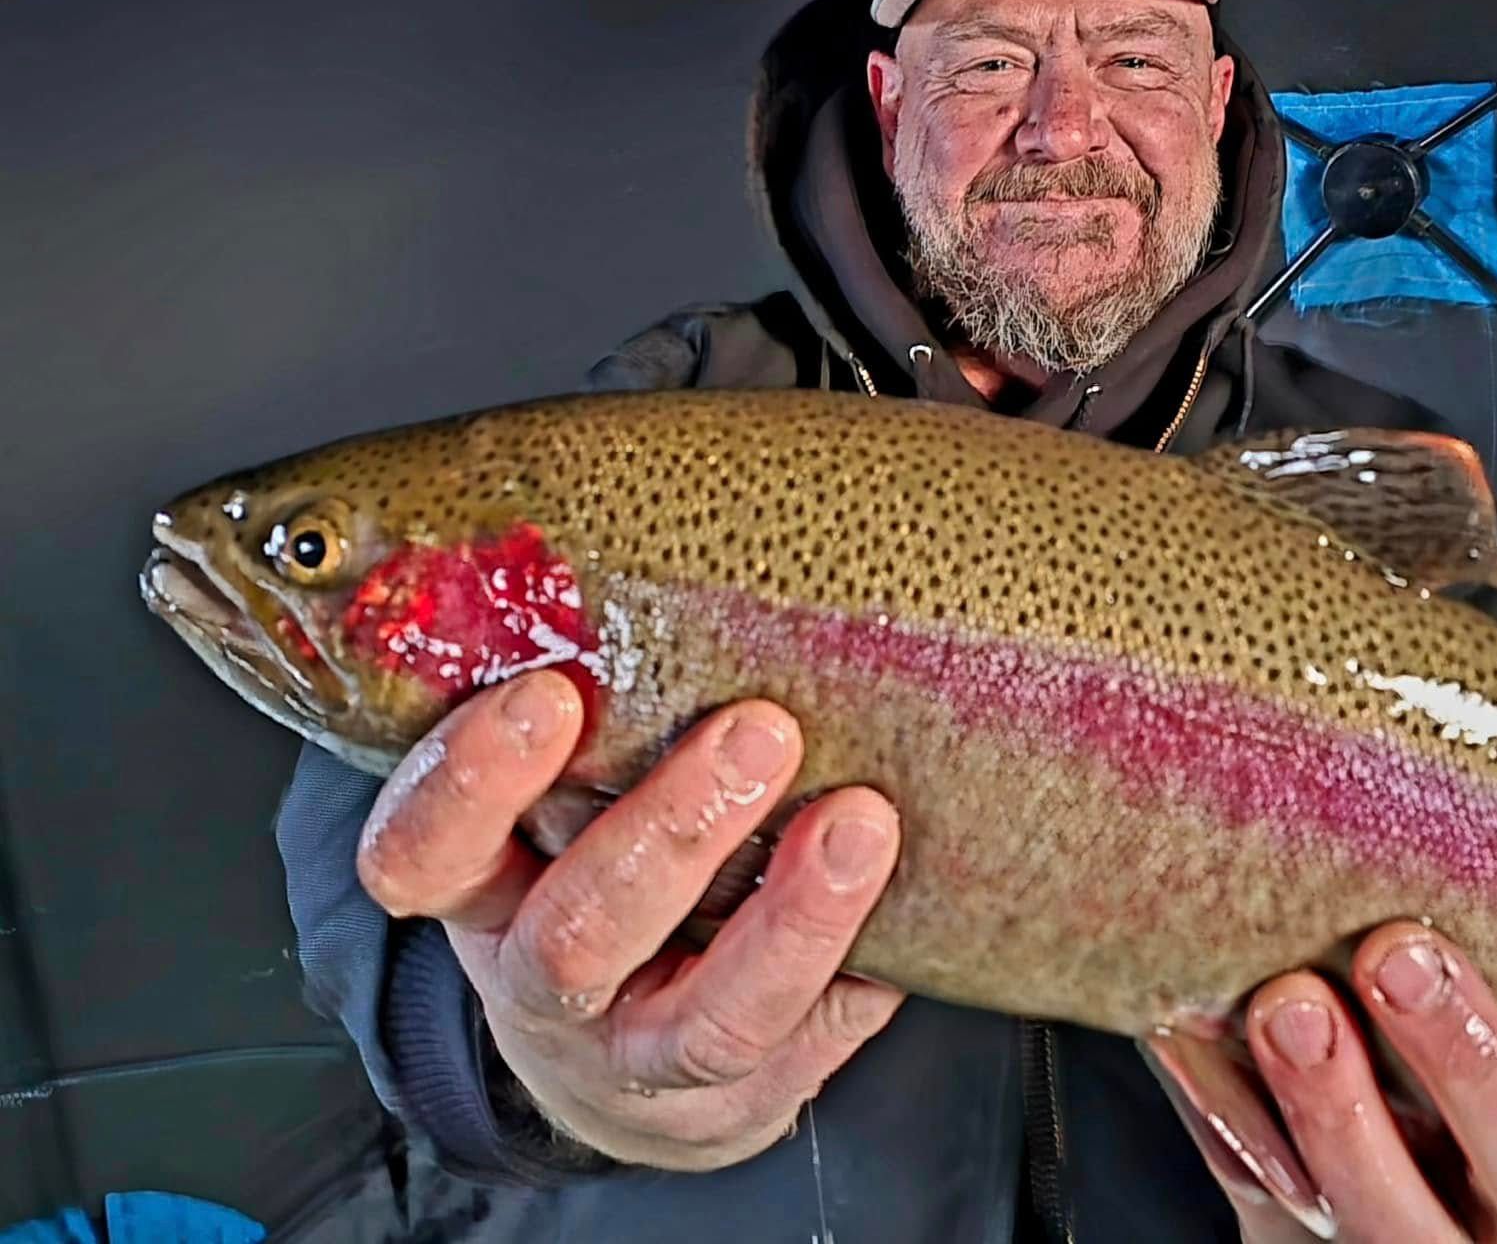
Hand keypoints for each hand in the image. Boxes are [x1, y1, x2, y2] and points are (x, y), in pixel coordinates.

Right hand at [354, 672, 903, 1169]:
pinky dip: (858, 982)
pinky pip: (806, 1055)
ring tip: (861, 823)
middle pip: (578, 935)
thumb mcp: (546, 812)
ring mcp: (637, 1062)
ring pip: (708, 1021)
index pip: (422, 855)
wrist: (617, 1066)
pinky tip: (907, 922)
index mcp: (477, 900)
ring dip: (793, 918)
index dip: (472, 784)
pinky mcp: (736, 1107)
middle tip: (760, 731)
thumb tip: (677, 557)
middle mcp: (543, 992)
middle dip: (673, 832)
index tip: (550, 695)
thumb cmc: (589, 880)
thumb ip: (586, 722)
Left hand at [1205, 894, 1496, 1241]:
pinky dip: (1226, 1117)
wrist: (1361, 1191)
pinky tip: (1190, 1034)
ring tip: (1287, 1005)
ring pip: (1410, 1222)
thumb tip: (1463, 691)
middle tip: (1399, 954)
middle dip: (1475, 1059)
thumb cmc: (1457, 1044)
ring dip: (1338, 1107)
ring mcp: (1437, 1238)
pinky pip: (1271, 1201)